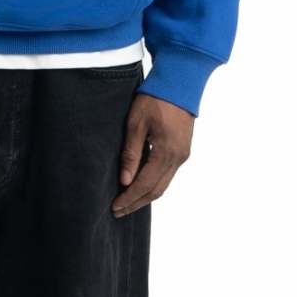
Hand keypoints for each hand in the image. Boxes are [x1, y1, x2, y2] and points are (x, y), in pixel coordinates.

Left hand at [112, 91, 193, 215]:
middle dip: (136, 203)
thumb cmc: (155, 100)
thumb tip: (125, 181)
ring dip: (145, 197)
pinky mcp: (183, 151)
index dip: (129, 199)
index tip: (114, 207)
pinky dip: (153, 185)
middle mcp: (178, 158)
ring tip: (127, 204)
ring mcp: (183, 156)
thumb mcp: (136, 124)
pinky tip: (140, 186)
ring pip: (163, 185)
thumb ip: (131, 154)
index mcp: (166, 152)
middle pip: (156, 190)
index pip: (145, 184)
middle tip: (117, 212)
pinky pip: (167, 175)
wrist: (180, 84)